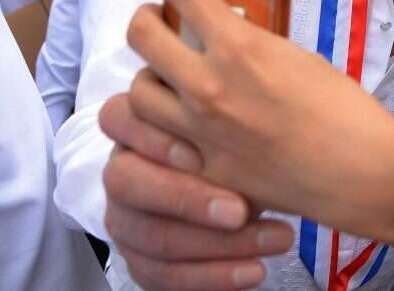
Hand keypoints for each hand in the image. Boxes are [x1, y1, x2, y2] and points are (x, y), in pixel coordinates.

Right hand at [100, 94, 294, 289]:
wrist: (239, 193)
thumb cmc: (238, 142)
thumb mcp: (234, 126)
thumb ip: (232, 123)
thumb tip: (258, 128)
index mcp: (136, 126)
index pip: (118, 117)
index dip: (152, 137)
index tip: (200, 155)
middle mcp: (122, 170)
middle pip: (126, 182)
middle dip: (186, 199)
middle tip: (242, 210)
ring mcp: (126, 217)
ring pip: (150, 235)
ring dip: (216, 245)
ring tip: (275, 239)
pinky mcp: (140, 258)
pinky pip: (161, 275)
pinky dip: (212, 277)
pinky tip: (254, 270)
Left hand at [124, 0, 393, 232]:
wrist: (362, 173)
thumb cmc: (346, 113)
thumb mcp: (299, 59)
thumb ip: (253, 48)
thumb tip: (229, 40)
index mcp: (240, 49)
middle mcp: (209, 87)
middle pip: (140, 37)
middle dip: (143, 18)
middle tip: (155, 18)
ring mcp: (200, 133)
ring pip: (136, 94)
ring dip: (149, 76)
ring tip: (166, 76)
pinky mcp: (204, 171)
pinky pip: (158, 142)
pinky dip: (162, 127)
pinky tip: (180, 126)